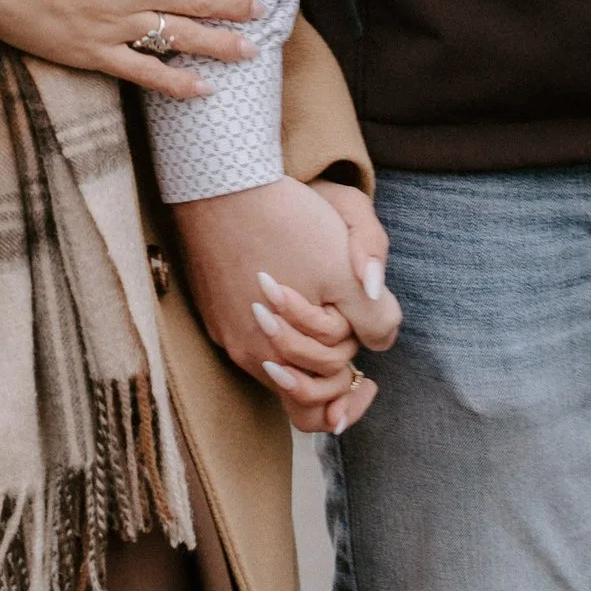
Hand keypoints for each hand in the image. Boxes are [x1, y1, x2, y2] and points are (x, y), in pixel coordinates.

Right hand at [173, 175, 400, 433]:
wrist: (222, 182)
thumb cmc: (290, 224)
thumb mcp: (350, 272)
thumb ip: (376, 318)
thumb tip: (380, 344)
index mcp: (278, 357)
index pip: (316, 408)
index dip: (350, 400)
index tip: (372, 384)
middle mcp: (243, 352)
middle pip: (296, 382)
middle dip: (330, 366)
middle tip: (355, 340)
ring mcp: (222, 328)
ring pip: (274, 354)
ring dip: (306, 340)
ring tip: (329, 309)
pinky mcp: (211, 303)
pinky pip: (252, 328)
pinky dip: (280, 321)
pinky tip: (293, 289)